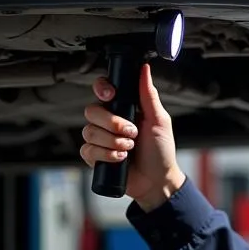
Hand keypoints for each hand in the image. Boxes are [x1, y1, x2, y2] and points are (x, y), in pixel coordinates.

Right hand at [80, 62, 184, 209]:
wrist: (157, 180)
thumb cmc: (160, 150)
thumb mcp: (159, 120)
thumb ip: (148, 95)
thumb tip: (144, 69)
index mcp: (122, 108)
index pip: (102, 90)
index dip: (102, 89)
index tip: (111, 96)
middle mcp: (108, 121)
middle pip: (92, 110)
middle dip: (112, 123)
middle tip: (132, 132)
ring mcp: (99, 139)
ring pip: (89, 131)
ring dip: (112, 141)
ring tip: (129, 149)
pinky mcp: (94, 157)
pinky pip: (87, 150)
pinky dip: (106, 155)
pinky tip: (120, 159)